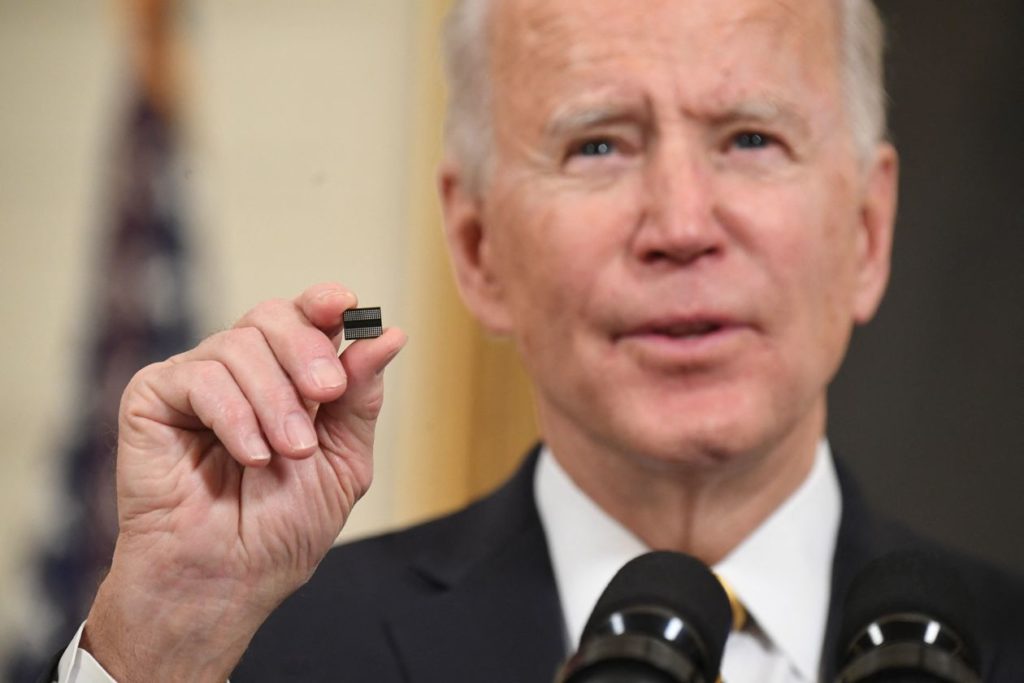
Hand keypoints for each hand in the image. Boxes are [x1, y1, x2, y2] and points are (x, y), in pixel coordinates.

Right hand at [82, 282, 405, 681]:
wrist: (226, 580)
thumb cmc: (281, 529)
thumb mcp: (343, 460)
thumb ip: (361, 396)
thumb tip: (390, 333)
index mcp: (289, 379)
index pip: (305, 317)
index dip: (325, 303)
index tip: (347, 305)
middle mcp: (243, 371)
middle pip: (272, 316)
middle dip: (306, 352)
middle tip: (324, 394)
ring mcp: (196, 381)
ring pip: (238, 344)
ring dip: (274, 402)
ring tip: (287, 454)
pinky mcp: (152, 398)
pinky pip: (198, 376)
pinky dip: (233, 415)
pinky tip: (249, 456)